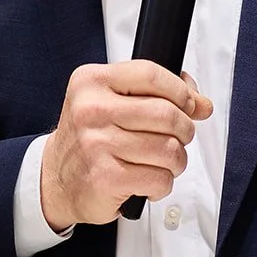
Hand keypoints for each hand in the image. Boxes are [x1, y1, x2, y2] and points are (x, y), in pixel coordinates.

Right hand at [40, 61, 212, 229]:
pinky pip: (159, 178)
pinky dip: (162, 183)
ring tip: (161, 162)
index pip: (151, 73)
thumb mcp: (112, 100)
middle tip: (178, 138)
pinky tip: (147, 180)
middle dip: (184, 129)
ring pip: (169, 149)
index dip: (180, 90)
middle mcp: (91, 109)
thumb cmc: (90, 137)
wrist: (55, 178)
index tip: (189, 104)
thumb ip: (156, 93)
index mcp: (92, 81)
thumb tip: (202, 103)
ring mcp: (96, 144)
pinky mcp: (105, 178)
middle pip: (166, 113)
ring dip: (176, 161)